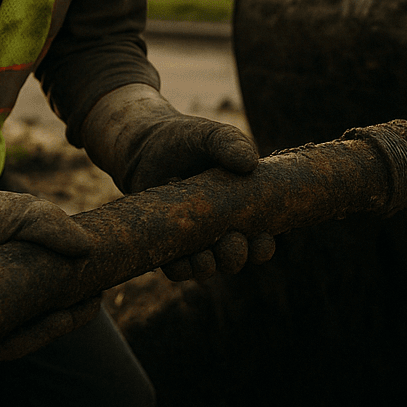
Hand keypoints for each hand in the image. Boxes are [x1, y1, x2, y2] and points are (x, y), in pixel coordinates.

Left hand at [80, 85, 275, 280]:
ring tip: (206, 258)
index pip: (260, 238)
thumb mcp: (210, 137)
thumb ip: (230, 144)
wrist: (143, 144)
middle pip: (235, 258)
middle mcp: (219, 228)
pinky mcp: (167, 242)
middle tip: (233, 241)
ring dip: (209, 268)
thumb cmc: (185, 139)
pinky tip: (180, 261)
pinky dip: (180, 269)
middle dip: (237, 257)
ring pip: (207, 267)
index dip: (263, 246)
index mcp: (240, 208)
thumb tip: (249, 164)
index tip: (263, 238)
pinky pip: (176, 267)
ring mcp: (192, 238)